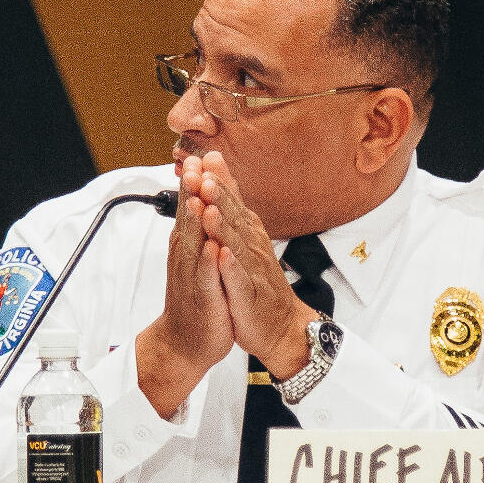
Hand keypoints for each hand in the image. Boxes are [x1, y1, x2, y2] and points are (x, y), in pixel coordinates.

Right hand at [137, 155, 233, 416]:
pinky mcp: (203, 297)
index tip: (198, 154)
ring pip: (194, 243)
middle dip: (191, 190)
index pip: (191, 205)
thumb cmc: (197, 298)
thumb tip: (195, 197)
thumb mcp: (198, 256)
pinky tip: (212, 247)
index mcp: (188, 243)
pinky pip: (206, 277)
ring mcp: (193, 276)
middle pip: (188, 217)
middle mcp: (186, 255)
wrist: (187, 339)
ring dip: (195, 220)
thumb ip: (196, 227)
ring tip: (197, 196)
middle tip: (191, 163)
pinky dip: (209, 261)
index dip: (195, 181)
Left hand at [197, 152, 320, 379]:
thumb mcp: (243, 247)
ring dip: (223, 222)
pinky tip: (223, 253)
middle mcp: (252, 247)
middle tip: (204, 169)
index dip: (220, 179)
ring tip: (209, 202)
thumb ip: (232, 217)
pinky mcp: (249, 295)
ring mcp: (251, 271)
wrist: (279, 327)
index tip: (206, 155)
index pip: (232, 202)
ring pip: (236, 243)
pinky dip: (230, 265)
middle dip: (219, 192)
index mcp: (247, 235)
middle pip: (234, 215)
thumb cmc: (256, 285)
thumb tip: (220, 184)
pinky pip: (239, 279)